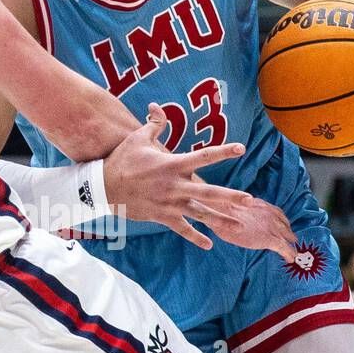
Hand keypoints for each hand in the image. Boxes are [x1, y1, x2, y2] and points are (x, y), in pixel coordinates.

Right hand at [103, 105, 296, 258]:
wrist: (103, 186)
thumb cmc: (122, 160)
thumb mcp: (138, 138)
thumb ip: (154, 124)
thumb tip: (157, 107)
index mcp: (173, 164)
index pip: (204, 156)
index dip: (224, 151)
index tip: (241, 148)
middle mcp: (175, 185)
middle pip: (209, 191)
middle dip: (230, 196)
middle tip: (249, 199)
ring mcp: (170, 203)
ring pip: (200, 213)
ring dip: (221, 220)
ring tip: (239, 226)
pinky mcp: (162, 216)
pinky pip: (182, 229)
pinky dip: (196, 237)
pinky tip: (210, 244)